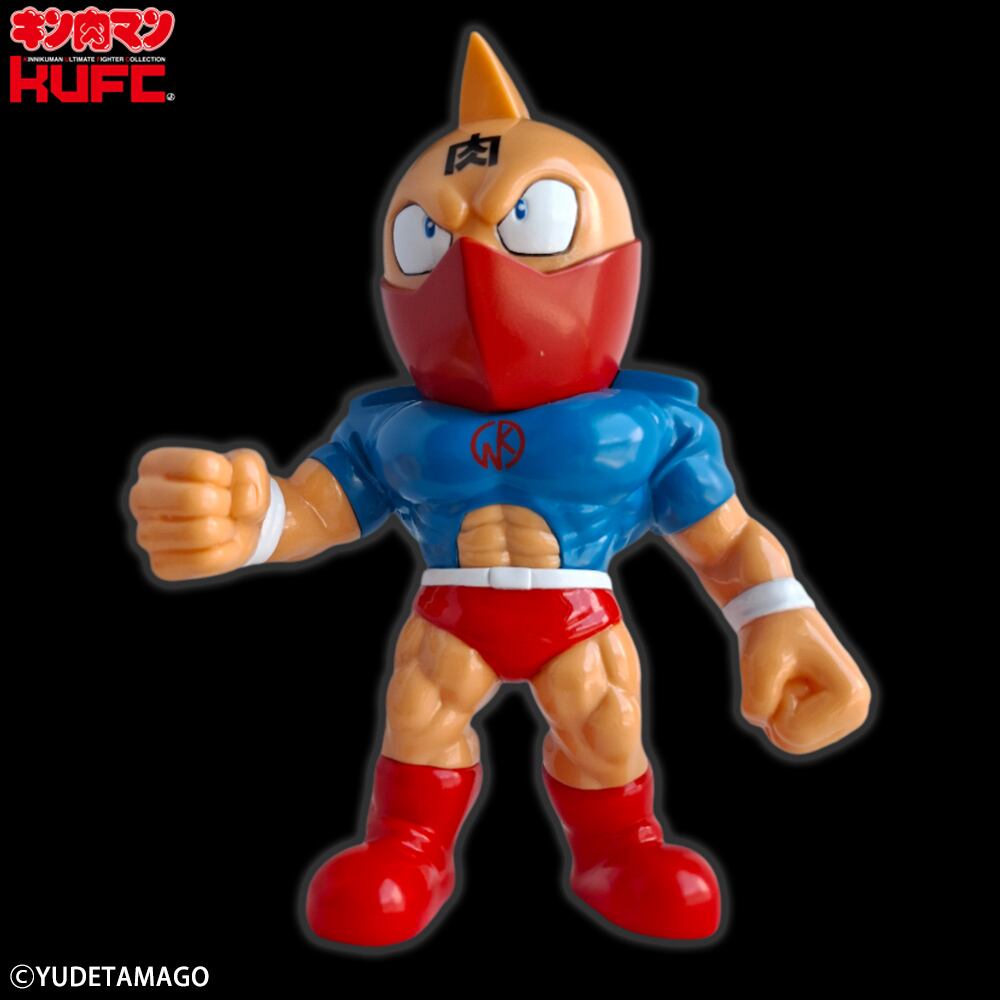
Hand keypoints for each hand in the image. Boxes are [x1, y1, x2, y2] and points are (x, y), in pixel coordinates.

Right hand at [129, 447, 271, 580]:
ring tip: (223, 524)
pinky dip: (225, 553)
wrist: (238, 522)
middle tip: (225, 504)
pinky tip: (218, 544)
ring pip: (199, 533)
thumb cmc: (234, 487)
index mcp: (154, 464)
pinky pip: (204, 561)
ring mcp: (146, 534)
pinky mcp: (161, 565)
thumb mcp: (248, 465)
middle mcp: (141, 497)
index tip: (226, 478)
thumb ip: (249, 468)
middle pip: (192, 499)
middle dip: (224, 503)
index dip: (228, 474)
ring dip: (226, 528)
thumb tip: (244, 500)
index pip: (202, 465)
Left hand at [738, 607, 870, 753]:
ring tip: (786, 681)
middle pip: (795, 745)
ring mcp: (846, 718)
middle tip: (782, 678)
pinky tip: (789, 686)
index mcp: (852, 698)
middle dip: (774, 713)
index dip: (775, 705)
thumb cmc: (774, 634)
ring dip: (775, 713)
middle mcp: (857, 712)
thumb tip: (761, 720)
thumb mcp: (759, 661)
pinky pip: (791, 736)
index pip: (795, 734)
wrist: (778, 615)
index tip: (786, 673)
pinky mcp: (833, 720)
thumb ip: (757, 700)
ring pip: (791, 744)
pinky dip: (778, 713)